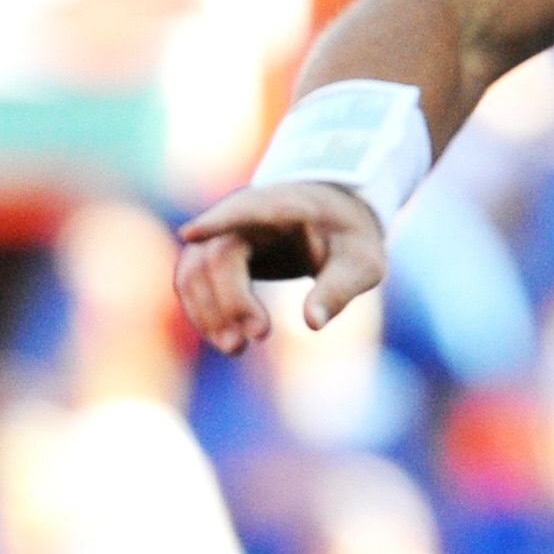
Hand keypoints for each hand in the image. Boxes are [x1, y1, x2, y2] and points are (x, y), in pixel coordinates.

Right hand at [174, 182, 385, 354]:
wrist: (332, 222)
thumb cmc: (348, 240)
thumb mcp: (362, 262)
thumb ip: (340, 288)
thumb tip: (313, 323)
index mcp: (284, 205)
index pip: (247, 209)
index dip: (218, 221)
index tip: (190, 234)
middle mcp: (244, 212)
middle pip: (218, 254)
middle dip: (231, 299)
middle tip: (260, 336)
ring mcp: (223, 230)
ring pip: (194, 269)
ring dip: (207, 312)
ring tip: (236, 349)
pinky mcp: (214, 252)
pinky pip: (191, 281)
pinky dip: (202, 311)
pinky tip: (225, 338)